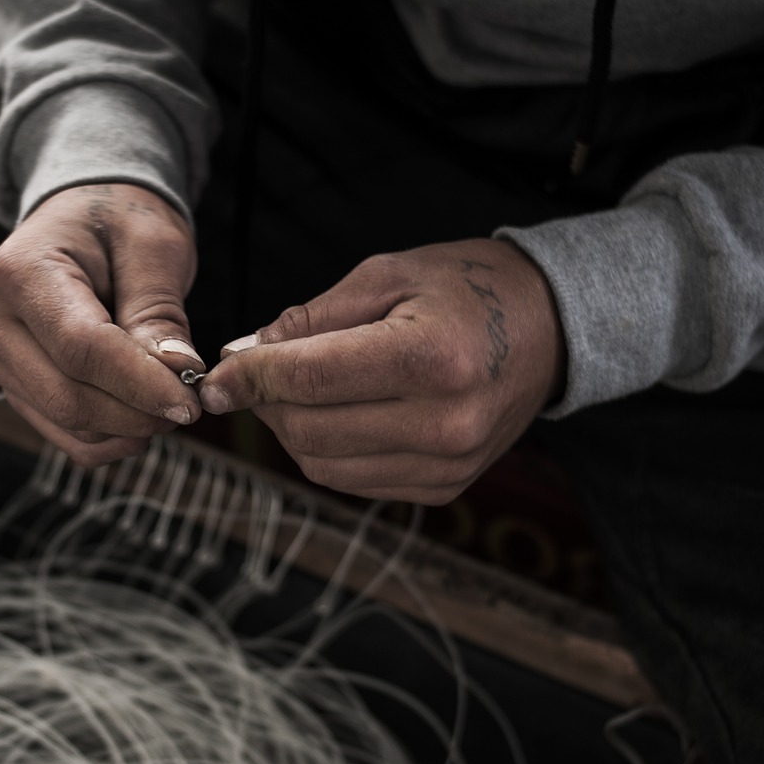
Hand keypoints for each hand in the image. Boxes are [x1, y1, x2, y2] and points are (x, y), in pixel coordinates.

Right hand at [0, 184, 203, 465]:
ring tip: (172, 402)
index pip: (80, 348)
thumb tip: (174, 373)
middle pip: (67, 395)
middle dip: (137, 412)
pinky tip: (144, 416)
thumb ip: (159, 310)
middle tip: (192, 404)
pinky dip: (110, 438)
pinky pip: (63, 436)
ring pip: (66, 423)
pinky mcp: (14, 386)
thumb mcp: (152, 245)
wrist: (82, 219)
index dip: (138, 383)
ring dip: (128, 428)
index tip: (191, 401)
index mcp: (20, 271)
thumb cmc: (117, 221)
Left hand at [198, 238, 565, 504]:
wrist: (551, 327)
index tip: (213, 376)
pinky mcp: (445, 487)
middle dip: (265, 403)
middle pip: (308, 431)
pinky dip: (326, 451)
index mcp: (431, 359)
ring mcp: (449, 464)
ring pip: (323, 466)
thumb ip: (311, 319)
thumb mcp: (387, 276)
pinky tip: (334, 413)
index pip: (309, 378)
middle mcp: (445, 423)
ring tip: (293, 390)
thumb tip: (242, 355)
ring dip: (290, 430)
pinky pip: (354, 481)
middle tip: (252, 374)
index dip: (248, 378)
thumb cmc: (466, 288)